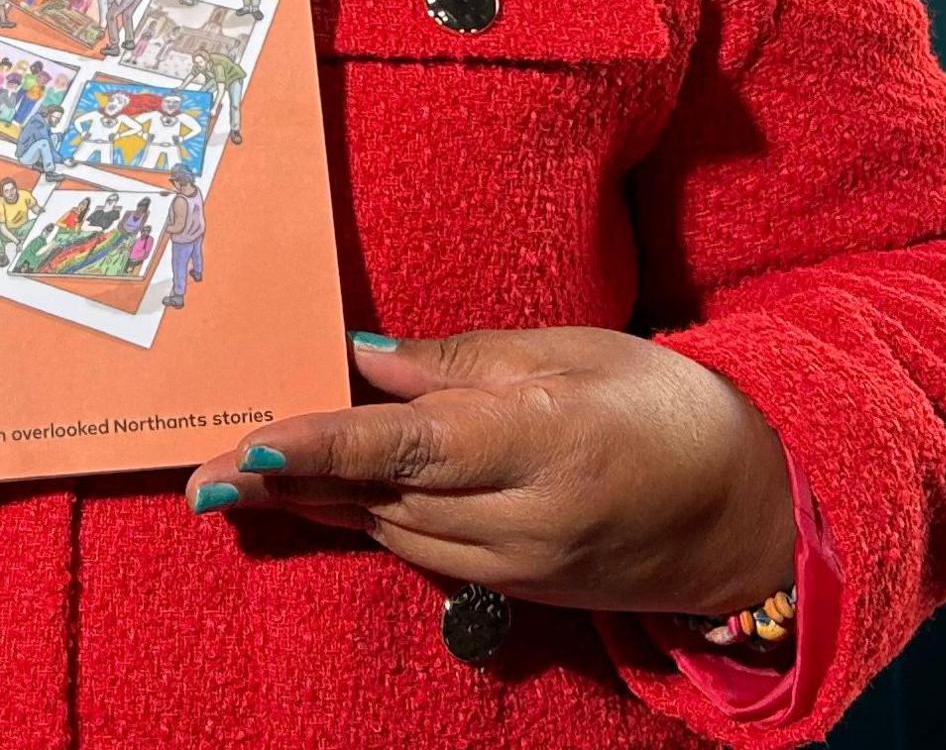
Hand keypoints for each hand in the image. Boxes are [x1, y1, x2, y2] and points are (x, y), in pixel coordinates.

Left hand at [183, 328, 795, 616]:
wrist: (742, 508)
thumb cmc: (661, 406)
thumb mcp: (569, 354)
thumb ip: (457, 364)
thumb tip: (359, 359)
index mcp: (542, 446)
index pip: (408, 449)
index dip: (322, 448)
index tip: (250, 447)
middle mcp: (523, 522)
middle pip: (381, 497)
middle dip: (290, 480)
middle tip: (202, 466)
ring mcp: (518, 568)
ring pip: (390, 528)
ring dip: (316, 499)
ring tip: (238, 470)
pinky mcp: (513, 591)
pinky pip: (418, 549)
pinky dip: (366, 515)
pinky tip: (319, 492)